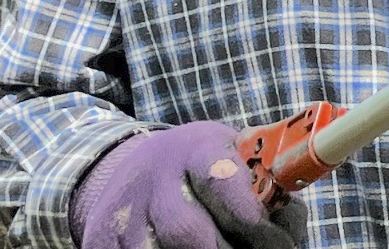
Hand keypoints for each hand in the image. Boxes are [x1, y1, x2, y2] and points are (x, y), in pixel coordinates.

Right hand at [70, 121, 306, 248]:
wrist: (138, 168)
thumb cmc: (206, 167)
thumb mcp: (238, 156)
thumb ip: (267, 186)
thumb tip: (288, 228)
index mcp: (196, 148)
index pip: (218, 178)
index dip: (248, 215)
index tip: (275, 239)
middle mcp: (154, 179)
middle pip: (186, 230)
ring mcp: (123, 214)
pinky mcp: (100, 243)